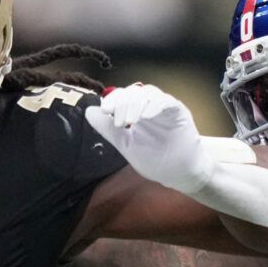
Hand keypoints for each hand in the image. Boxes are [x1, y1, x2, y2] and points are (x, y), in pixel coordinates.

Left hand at [86, 84, 215, 192]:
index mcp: (137, 111)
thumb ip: (108, 129)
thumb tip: (89, 112)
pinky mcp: (179, 112)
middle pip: (134, 91)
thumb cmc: (155, 160)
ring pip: (149, 93)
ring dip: (136, 103)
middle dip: (122, 103)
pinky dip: (154, 105)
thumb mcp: (126, 144)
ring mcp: (165, 108)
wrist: (178, 174)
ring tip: (130, 121)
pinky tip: (146, 116)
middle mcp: (150, 106)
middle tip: (119, 121)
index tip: (105, 111)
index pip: (123, 96)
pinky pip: (166, 101)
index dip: (113, 99)